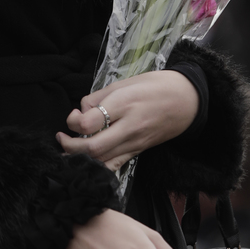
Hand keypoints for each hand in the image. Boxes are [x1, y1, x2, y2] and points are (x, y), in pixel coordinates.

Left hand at [57, 70, 198, 171]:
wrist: (186, 100)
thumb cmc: (155, 85)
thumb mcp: (125, 82)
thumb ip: (99, 97)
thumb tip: (81, 112)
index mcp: (125, 103)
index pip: (90, 121)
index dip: (73, 121)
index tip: (73, 116)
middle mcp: (129, 127)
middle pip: (93, 147)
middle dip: (70, 146)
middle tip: (62, 137)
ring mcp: (135, 143)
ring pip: (101, 161)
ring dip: (80, 158)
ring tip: (70, 148)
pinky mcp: (138, 153)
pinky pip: (114, 166)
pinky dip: (96, 166)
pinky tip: (87, 160)